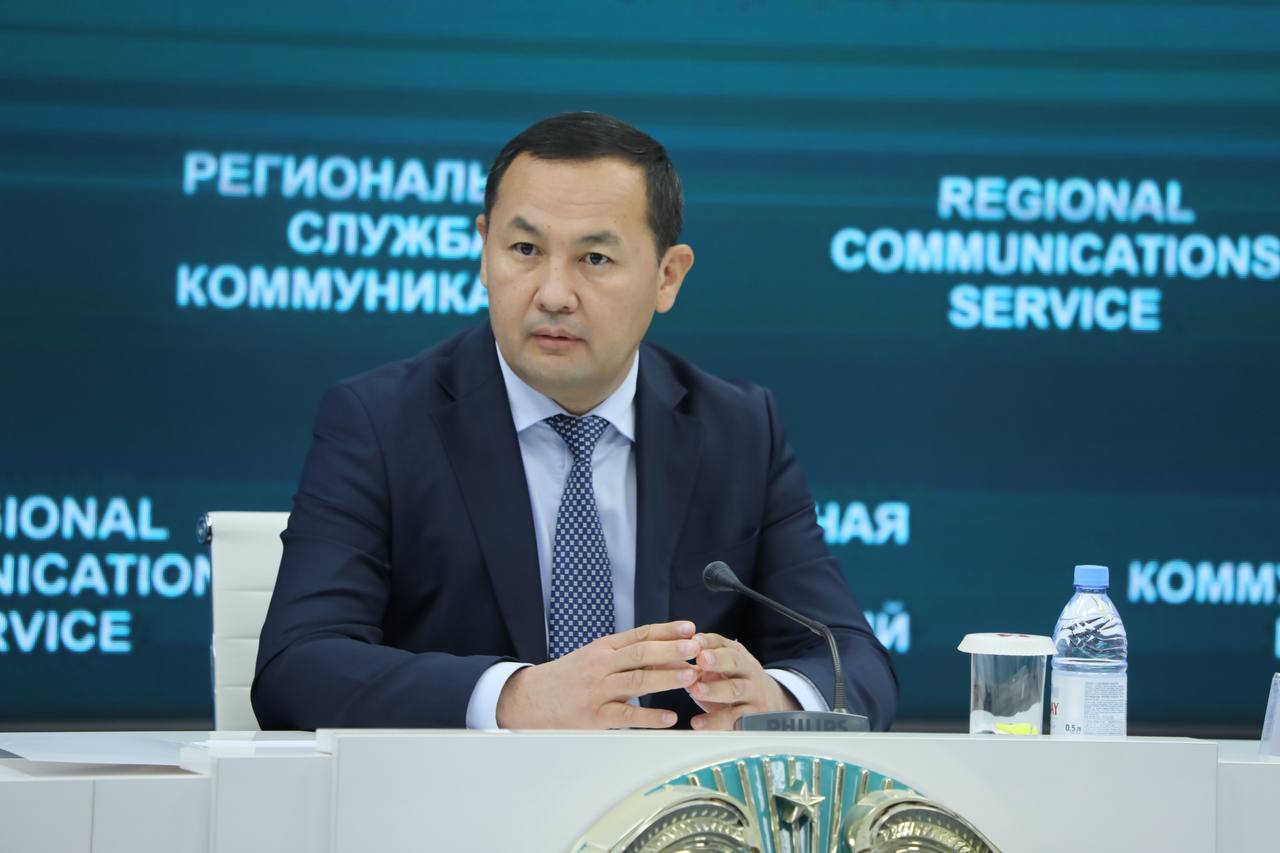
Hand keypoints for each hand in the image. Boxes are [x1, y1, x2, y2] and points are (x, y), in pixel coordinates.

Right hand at [496, 621, 699, 728]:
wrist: (528, 700)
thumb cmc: (566, 678)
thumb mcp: (592, 658)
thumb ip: (624, 656)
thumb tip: (663, 653)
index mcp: (602, 648)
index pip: (639, 635)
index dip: (666, 631)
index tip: (689, 628)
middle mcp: (600, 665)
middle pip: (640, 654)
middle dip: (670, 650)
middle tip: (695, 647)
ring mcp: (596, 691)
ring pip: (636, 681)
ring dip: (666, 678)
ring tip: (690, 676)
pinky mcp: (593, 717)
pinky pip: (625, 716)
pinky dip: (649, 716)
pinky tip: (669, 717)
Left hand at [687, 632, 800, 729]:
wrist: (771, 703)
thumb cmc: (735, 682)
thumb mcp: (721, 669)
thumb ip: (698, 665)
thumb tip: (667, 661)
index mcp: (736, 654)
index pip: (722, 643)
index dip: (708, 642)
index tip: (694, 641)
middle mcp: (747, 670)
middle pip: (735, 662)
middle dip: (718, 660)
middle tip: (701, 659)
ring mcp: (753, 693)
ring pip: (736, 690)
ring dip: (715, 690)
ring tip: (695, 690)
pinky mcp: (753, 716)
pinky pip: (734, 719)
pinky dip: (715, 722)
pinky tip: (699, 723)